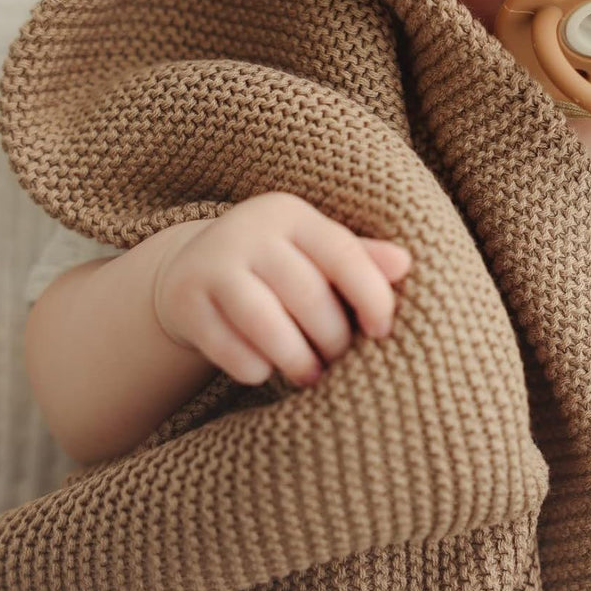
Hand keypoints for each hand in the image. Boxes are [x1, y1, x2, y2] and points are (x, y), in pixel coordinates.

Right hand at [151, 193, 410, 386]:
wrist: (194, 269)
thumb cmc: (278, 266)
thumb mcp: (315, 253)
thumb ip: (360, 259)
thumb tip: (405, 264)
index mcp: (291, 214)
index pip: (343, 252)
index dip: (372, 294)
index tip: (384, 331)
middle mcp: (250, 230)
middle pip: (306, 293)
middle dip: (332, 337)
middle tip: (340, 360)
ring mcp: (212, 262)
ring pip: (265, 321)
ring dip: (296, 358)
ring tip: (311, 375)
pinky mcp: (184, 298)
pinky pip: (226, 344)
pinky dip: (252, 366)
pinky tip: (265, 370)